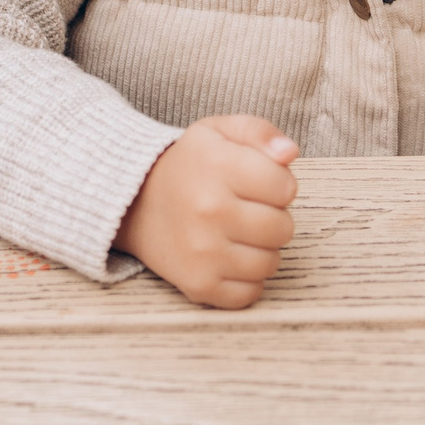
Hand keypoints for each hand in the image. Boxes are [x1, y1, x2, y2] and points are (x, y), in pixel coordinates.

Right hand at [114, 114, 300, 307]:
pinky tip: (229, 257)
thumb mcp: (219, 131)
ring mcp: (203, 251)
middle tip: (248, 208)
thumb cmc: (189, 165)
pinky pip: (250, 293)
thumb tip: (289, 152)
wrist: (135, 202)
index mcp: (217, 164)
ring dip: (262, 249)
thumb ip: (260, 132)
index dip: (280, 184)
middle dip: (274, 217)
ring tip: (239, 232)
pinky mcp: (198, 284)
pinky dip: (246, 279)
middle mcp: (209, 209)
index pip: (286, 187)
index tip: (260, 183)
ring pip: (270, 263)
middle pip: (283, 228)